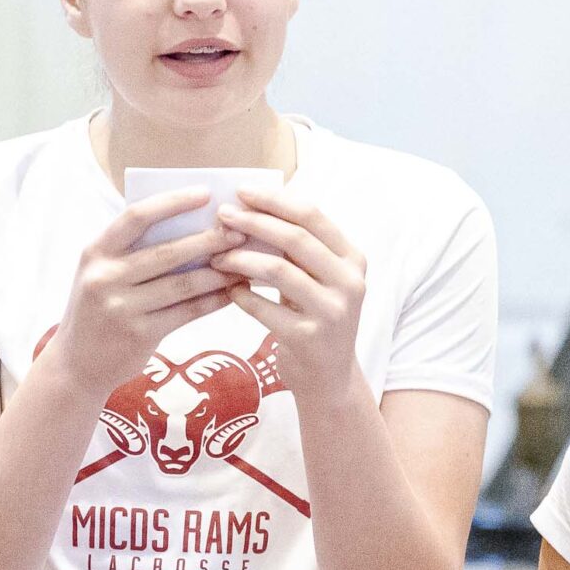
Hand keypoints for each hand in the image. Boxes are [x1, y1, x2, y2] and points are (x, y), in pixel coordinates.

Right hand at [45, 190, 239, 398]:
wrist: (76, 363)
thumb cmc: (98, 308)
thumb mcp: (102, 272)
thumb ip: (133, 251)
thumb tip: (192, 225)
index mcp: (96, 252)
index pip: (137, 217)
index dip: (173, 202)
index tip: (206, 193)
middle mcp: (105, 277)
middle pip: (167, 251)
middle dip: (209, 239)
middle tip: (240, 232)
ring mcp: (121, 307)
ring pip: (182, 284)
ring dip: (218, 273)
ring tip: (244, 264)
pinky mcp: (139, 334)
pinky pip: (186, 312)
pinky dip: (212, 301)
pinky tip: (231, 293)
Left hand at [208, 187, 364, 395]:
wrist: (330, 378)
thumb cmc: (314, 316)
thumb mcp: (318, 279)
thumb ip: (296, 248)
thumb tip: (249, 206)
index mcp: (352, 258)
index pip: (312, 215)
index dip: (274, 200)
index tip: (241, 192)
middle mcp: (350, 282)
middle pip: (295, 238)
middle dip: (253, 222)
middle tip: (221, 216)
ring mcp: (332, 312)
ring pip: (278, 270)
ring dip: (240, 258)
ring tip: (216, 257)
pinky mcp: (309, 338)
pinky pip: (263, 308)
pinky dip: (240, 295)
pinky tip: (228, 290)